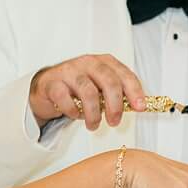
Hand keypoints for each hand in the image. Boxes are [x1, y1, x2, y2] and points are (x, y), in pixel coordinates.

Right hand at [30, 54, 146, 129]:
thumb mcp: (100, 87)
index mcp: (103, 62)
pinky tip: (75, 116)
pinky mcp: (53, 83)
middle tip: (114, 122)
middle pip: (108, 81)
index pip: (124, 74)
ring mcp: (69, 71)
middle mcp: (88, 63)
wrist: (47, 86)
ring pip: (88, 92)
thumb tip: (138, 106)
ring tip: (93, 125)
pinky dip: (73, 112)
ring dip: (93, 113)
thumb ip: (117, 93)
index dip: (134, 91)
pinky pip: (65, 99)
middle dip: (115, 105)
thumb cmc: (78, 88)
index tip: (140, 108)